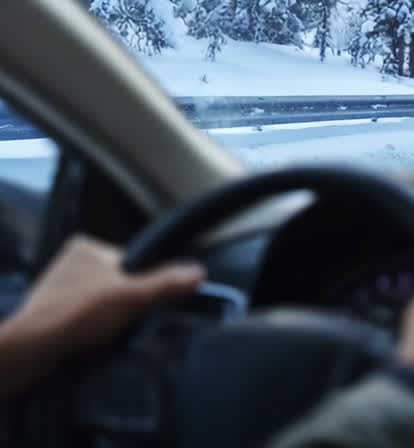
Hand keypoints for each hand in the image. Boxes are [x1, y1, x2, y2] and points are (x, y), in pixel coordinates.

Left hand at [0, 235, 204, 395]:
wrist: (31, 349)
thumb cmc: (79, 314)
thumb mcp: (132, 296)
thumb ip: (166, 284)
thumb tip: (200, 273)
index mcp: (86, 246)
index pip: (131, 262)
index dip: (142, 283)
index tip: (141, 304)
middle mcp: (69, 261)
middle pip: (118, 282)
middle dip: (124, 302)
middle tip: (125, 321)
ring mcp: (56, 287)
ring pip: (101, 301)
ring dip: (107, 317)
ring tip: (106, 333)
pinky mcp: (48, 311)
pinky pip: (82, 316)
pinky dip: (90, 328)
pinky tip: (91, 339)